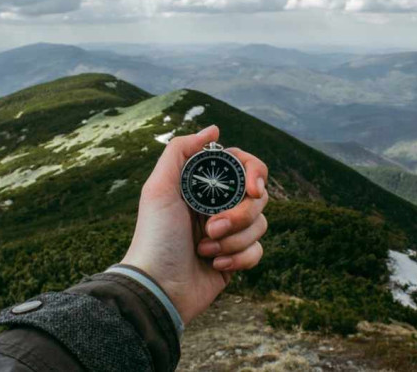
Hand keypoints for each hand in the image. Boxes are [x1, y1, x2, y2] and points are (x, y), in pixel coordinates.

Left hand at [121, 125, 268, 323]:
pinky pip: (258, 251)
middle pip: (258, 198)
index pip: (244, 167)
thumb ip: (181, 150)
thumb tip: (215, 129)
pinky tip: (215, 265)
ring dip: (233, 240)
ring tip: (205, 249)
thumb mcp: (159, 187)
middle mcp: (220, 205)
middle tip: (211, 228)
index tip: (253, 190)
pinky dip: (239, 259)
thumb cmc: (156, 235)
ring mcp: (230, 232)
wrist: (158, 286)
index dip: (255, 174)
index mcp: (205, 186)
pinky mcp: (236, 257)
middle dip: (238, 215)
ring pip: (261, 225)